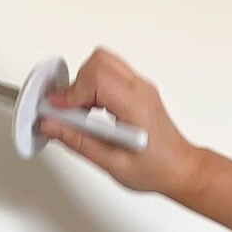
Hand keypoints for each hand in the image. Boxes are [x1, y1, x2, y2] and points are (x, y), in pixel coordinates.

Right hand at [40, 48, 203, 198]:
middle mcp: (141, 90)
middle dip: (76, 85)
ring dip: (84, 84)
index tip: (57, 111)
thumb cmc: (156, 169)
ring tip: (81, 113)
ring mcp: (141, 86)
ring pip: (103, 62)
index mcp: (136, 106)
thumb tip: (51, 125)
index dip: (71, 93)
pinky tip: (92, 110)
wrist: (180, 169)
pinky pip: (110, 72)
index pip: (97, 78)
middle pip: (98, 62)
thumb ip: (78, 142)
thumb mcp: (112, 163)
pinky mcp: (138, 89)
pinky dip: (93, 85)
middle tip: (69, 113)